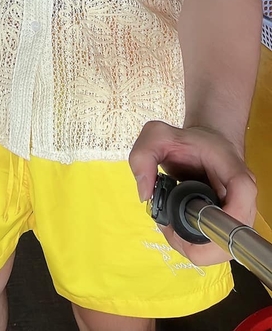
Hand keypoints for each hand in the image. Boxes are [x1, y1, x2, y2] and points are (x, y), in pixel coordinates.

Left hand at [129, 120, 256, 264]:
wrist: (207, 144)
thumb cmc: (188, 141)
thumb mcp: (158, 136)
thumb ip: (143, 156)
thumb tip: (145, 194)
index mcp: (234, 173)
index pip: (241, 201)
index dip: (216, 221)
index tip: (182, 219)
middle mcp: (242, 199)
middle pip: (230, 239)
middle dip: (194, 242)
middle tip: (169, 224)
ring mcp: (238, 215)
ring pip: (221, 249)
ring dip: (192, 245)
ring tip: (170, 224)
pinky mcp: (228, 225)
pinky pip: (214, 246)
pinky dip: (193, 243)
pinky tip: (177, 226)